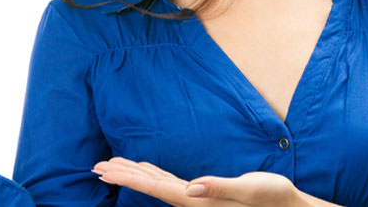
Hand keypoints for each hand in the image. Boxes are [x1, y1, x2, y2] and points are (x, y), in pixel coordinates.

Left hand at [91, 157, 297, 205]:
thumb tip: (190, 187)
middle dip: (122, 175)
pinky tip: (146, 169)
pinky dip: (153, 174)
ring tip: (111, 165)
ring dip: (134, 173)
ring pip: (158, 184)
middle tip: (96, 166)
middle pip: (150, 186)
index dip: (129, 177)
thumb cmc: (271, 197)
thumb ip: (218, 188)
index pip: (157, 187)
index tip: (105, 170)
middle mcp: (193, 201)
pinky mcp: (204, 193)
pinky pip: (170, 183)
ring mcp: (197, 198)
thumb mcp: (248, 190)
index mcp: (199, 200)